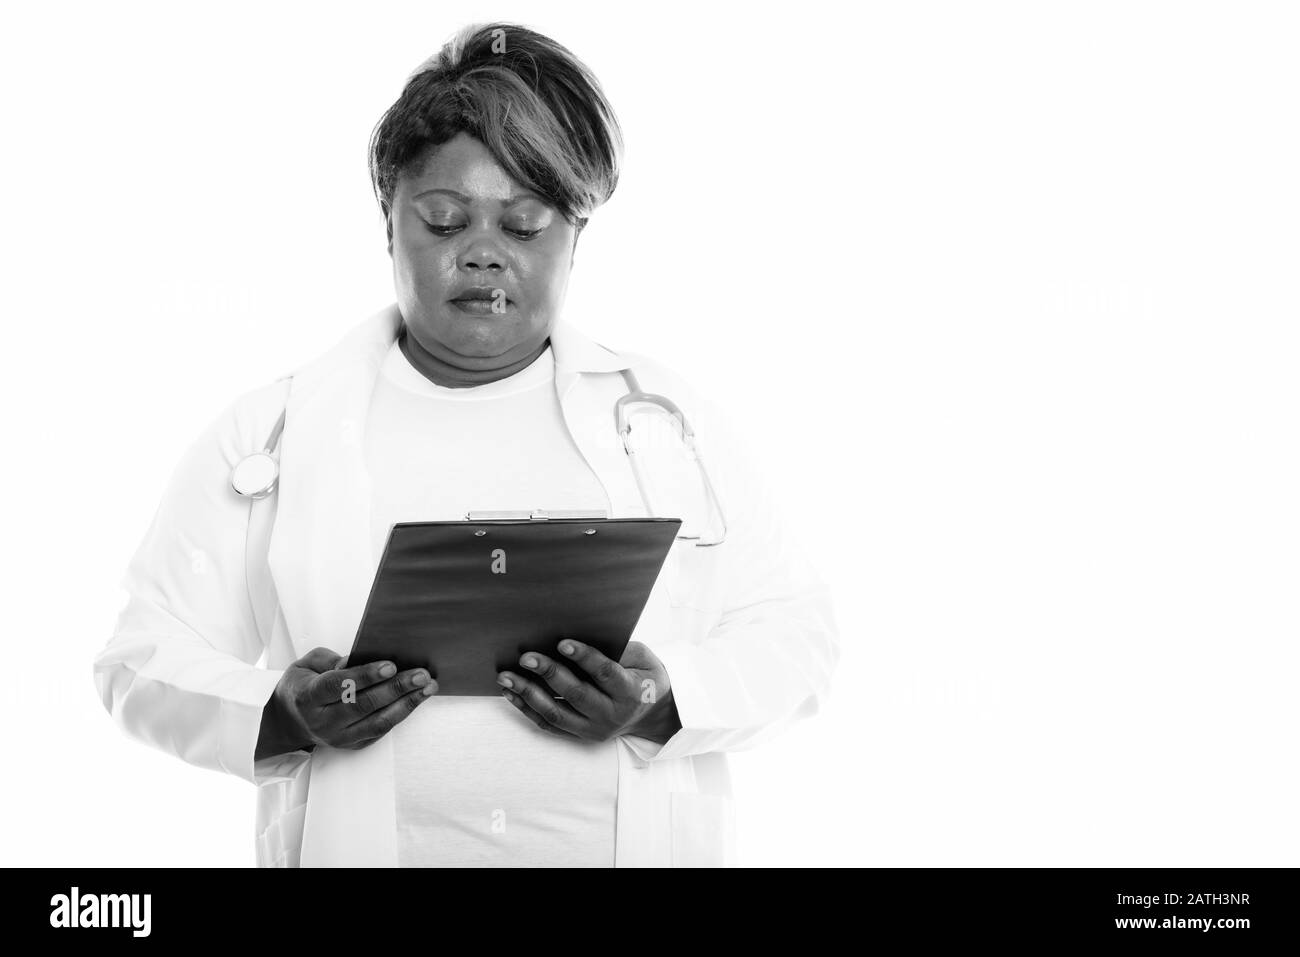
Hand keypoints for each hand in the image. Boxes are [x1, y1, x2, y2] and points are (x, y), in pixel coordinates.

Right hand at [256, 647, 437, 758]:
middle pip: (363, 705)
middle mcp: (323, 721)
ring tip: (428, 687)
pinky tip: (417, 699)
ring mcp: (339, 737)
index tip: (390, 665)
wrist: (290, 721)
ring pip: (376, 722)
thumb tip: (358, 659)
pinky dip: (401, 714)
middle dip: (395, 688)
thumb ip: (332, 660)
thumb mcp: (308, 665)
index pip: (339, 686)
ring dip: (406, 704)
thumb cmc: (304, 686)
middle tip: (421, 674)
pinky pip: (381, 730)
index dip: (365, 676)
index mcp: (308, 697)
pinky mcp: (353, 745)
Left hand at [497, 640, 681, 744]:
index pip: (605, 673)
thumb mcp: (644, 659)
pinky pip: (548, 724)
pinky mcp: (580, 736)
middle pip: (576, 694)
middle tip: (526, 657)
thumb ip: (620, 650)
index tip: (562, 642)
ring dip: (528, 693)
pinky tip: (511, 693)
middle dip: (549, 674)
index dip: (584, 657)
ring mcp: (593, 729)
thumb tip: (582, 634)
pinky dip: (527, 708)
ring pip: (556, 713)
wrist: (652, 716)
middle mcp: (611, 714)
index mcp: (630, 692)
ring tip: (506, 677)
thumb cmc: (645, 677)